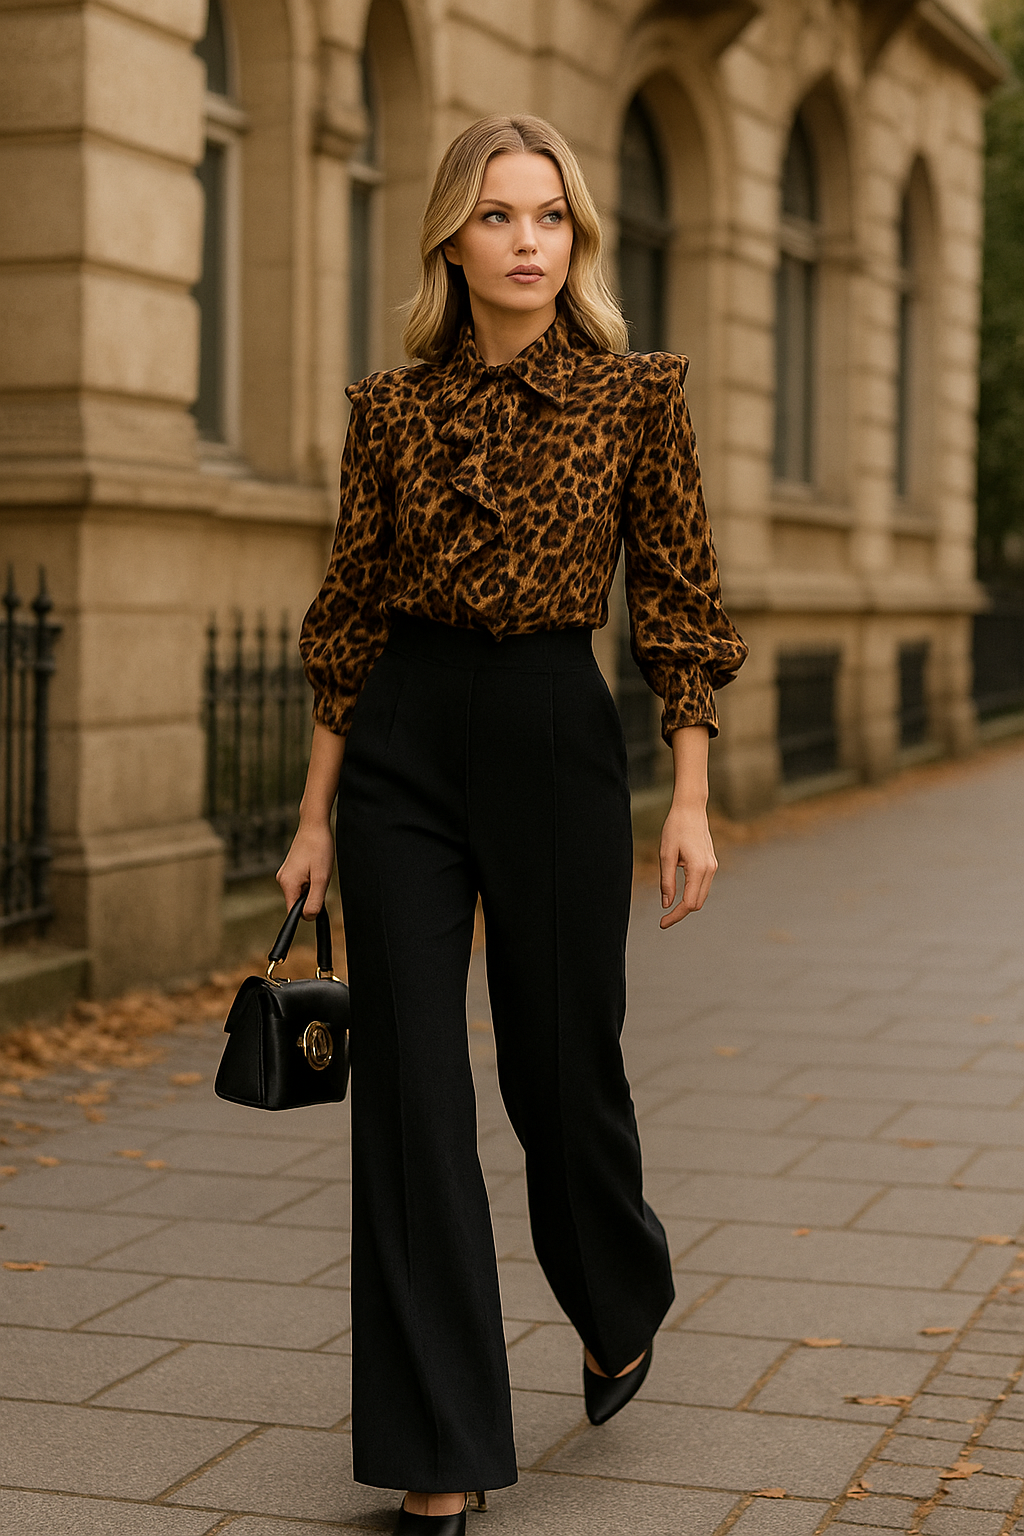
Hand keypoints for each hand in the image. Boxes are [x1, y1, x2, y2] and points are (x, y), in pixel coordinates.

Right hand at [276, 820, 334, 917]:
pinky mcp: (289, 870)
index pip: (293, 912)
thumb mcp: (321, 878)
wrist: (314, 825)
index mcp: (287, 884)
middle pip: (298, 902)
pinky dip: (310, 879)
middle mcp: (282, 880)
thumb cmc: (319, 848)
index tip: (318, 898)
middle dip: (312, 895)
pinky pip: (300, 883)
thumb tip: (309, 918)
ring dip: (312, 886)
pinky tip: (314, 866)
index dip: (308, 910)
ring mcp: (285, 874)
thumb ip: (315, 900)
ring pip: (300, 892)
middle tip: (321, 877)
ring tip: (317, 869)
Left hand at [658, 804, 717, 928]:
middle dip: (681, 913)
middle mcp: (710, 870)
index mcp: (699, 869)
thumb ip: (667, 882)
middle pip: (698, 903)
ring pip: (701, 896)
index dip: (675, 916)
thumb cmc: (675, 828)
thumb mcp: (665, 855)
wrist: (691, 808)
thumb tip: (666, 904)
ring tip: (668, 908)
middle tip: (663, 919)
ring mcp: (713, 866)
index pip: (689, 903)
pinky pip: (702, 886)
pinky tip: (678, 893)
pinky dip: (691, 893)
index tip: (662, 923)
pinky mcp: (711, 863)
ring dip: (686, 904)